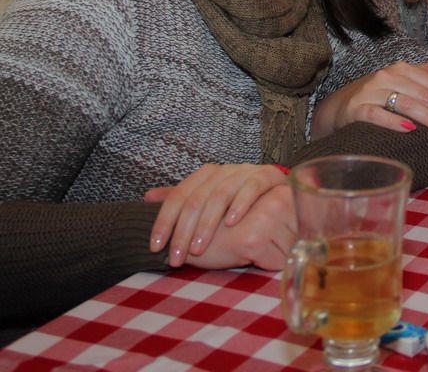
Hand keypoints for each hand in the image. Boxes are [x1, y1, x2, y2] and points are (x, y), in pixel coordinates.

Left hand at [145, 163, 289, 266]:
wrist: (279, 192)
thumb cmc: (240, 202)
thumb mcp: (208, 202)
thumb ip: (182, 200)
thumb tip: (148, 197)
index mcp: (205, 175)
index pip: (177, 196)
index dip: (164, 221)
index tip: (156, 247)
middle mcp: (222, 170)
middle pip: (196, 199)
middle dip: (183, 231)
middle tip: (177, 257)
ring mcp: (245, 171)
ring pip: (220, 194)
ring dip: (207, 223)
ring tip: (199, 247)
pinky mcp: (267, 175)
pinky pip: (251, 187)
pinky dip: (240, 204)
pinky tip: (231, 222)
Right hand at [311, 58, 427, 137]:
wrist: (339, 106)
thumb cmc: (378, 94)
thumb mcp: (404, 79)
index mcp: (403, 69)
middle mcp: (388, 76)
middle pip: (424, 94)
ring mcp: (371, 92)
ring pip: (405, 103)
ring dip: (427, 118)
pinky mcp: (357, 109)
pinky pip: (377, 114)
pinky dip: (393, 121)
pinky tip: (409, 129)